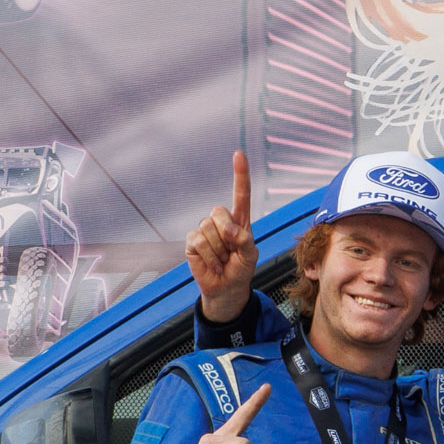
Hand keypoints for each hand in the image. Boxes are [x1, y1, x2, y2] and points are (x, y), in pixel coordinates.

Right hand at [187, 149, 258, 322]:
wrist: (227, 289)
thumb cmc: (241, 269)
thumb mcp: (251, 255)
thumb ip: (245, 240)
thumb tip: (228, 230)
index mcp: (240, 221)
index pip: (241, 194)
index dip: (240, 174)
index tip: (239, 154)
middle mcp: (221, 222)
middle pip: (219, 211)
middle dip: (226, 232)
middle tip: (231, 251)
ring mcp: (204, 231)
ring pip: (208, 229)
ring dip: (218, 250)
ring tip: (222, 260)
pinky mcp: (192, 242)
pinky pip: (198, 241)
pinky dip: (208, 256)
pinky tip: (212, 263)